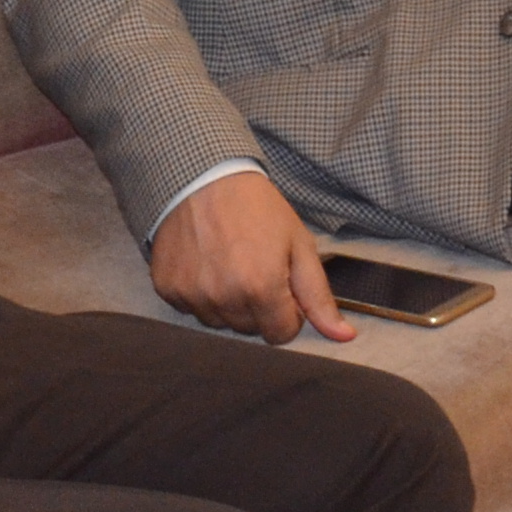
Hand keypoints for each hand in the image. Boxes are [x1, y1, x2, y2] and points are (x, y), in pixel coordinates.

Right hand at [149, 169, 349, 344]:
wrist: (204, 175)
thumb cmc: (257, 207)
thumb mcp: (298, 244)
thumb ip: (319, 296)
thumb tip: (344, 336)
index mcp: (261, 289)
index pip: (281, 335)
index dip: (287, 312)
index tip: (281, 284)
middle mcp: (224, 298)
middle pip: (250, 330)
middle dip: (258, 307)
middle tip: (255, 266)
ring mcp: (192, 295)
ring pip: (219, 322)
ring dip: (228, 302)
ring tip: (229, 262)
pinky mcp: (167, 288)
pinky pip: (190, 309)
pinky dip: (199, 293)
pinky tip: (205, 262)